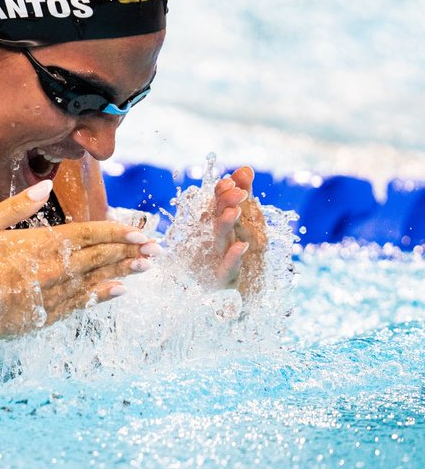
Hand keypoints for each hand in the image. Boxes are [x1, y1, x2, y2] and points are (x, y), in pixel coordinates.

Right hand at [0, 180, 156, 337]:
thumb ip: (17, 206)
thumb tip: (44, 186)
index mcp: (36, 244)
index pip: (86, 235)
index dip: (115, 234)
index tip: (139, 232)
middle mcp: (48, 270)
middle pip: (97, 259)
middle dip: (128, 253)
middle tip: (156, 250)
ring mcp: (45, 296)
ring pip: (92, 282)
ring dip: (120, 273)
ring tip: (145, 268)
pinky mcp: (39, 317)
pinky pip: (77, 305)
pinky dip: (99, 297)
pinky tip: (117, 292)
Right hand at [210, 165, 267, 292]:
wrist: (244, 301)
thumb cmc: (244, 258)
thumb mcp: (251, 224)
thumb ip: (245, 197)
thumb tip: (245, 168)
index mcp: (221, 228)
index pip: (218, 205)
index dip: (222, 192)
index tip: (230, 180)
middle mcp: (216, 243)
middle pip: (217, 220)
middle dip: (224, 204)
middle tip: (236, 192)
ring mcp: (217, 262)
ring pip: (219, 241)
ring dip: (224, 225)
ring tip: (234, 211)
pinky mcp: (222, 283)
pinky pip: (226, 270)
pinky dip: (232, 258)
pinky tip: (241, 246)